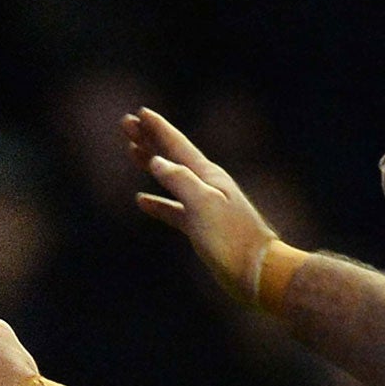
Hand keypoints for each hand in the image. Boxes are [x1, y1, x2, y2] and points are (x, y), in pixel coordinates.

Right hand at [122, 108, 281, 304]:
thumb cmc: (233, 238)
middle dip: (149, 139)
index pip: (178, 145)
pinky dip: (157, 202)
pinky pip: (173, 209)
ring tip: (132, 151)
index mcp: (208, 176)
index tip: (140, 113)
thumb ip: (180, 180)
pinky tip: (141, 201)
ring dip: (151, 164)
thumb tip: (157, 161)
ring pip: (170, 179)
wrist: (258, 271)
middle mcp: (206, 186)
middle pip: (172, 156)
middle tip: (126, 123)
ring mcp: (204, 206)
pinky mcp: (201, 228)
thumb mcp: (204, 204)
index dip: (158, 129)